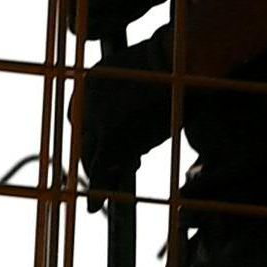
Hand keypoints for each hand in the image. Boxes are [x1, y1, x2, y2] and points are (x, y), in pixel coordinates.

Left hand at [75, 31, 178, 194]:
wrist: (186, 62)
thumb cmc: (178, 69)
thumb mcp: (143, 78)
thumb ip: (130, 97)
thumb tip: (138, 122)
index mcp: (91, 81)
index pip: (80, 116)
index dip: (92, 137)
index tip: (100, 149)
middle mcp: (86, 99)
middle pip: (81, 137)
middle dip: (91, 158)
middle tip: (102, 175)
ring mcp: (97, 118)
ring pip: (89, 156)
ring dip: (95, 177)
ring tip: (97, 199)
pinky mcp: (113, 137)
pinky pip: (101, 169)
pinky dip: (98, 189)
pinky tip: (96, 204)